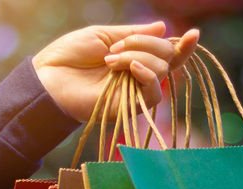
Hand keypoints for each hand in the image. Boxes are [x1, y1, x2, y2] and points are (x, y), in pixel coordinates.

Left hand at [32, 21, 199, 121]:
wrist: (47, 79)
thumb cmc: (69, 56)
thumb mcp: (103, 36)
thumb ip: (134, 34)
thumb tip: (163, 28)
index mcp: (134, 57)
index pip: (167, 53)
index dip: (182, 45)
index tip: (194, 34)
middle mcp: (138, 75)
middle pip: (167, 57)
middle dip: (147, 43)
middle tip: (115, 47)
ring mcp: (134, 92)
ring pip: (162, 71)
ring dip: (139, 55)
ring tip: (111, 60)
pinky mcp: (129, 107)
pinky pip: (153, 91)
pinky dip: (147, 73)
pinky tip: (131, 67)